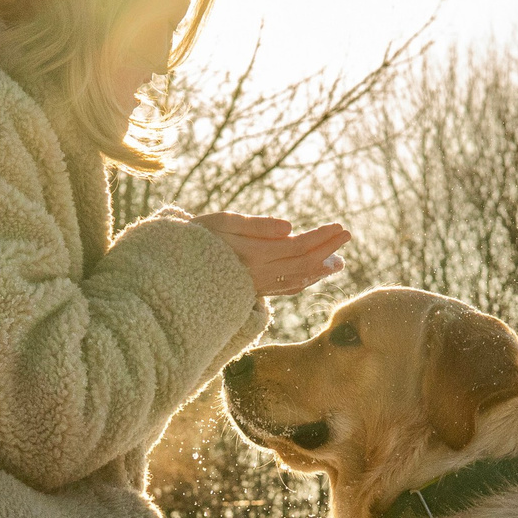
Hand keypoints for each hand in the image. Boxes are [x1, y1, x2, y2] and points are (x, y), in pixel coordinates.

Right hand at [196, 212, 351, 297]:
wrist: (170, 273)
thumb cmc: (192, 240)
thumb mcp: (220, 223)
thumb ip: (256, 226)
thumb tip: (290, 227)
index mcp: (254, 255)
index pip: (299, 247)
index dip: (322, 238)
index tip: (341, 227)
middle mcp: (259, 275)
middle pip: (304, 265)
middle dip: (328, 250)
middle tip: (347, 236)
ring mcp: (256, 288)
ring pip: (297, 281)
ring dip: (320, 270)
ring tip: (337, 262)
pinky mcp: (251, 293)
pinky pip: (285, 290)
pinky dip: (303, 282)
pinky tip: (311, 276)